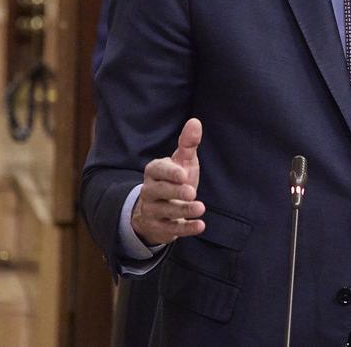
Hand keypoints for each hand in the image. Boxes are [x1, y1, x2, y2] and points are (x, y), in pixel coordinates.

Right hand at [131, 118, 205, 245]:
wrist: (161, 210)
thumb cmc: (175, 180)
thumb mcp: (182, 162)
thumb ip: (188, 144)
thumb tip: (195, 122)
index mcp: (154, 172)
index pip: (157, 170)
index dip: (169, 173)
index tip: (184, 174)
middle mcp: (149, 191)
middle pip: (158, 191)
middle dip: (175, 192)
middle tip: (192, 191)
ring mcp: (152, 211)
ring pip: (164, 211)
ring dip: (183, 210)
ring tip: (200, 208)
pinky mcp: (160, 227)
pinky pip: (171, 229)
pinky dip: (186, 228)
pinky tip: (201, 225)